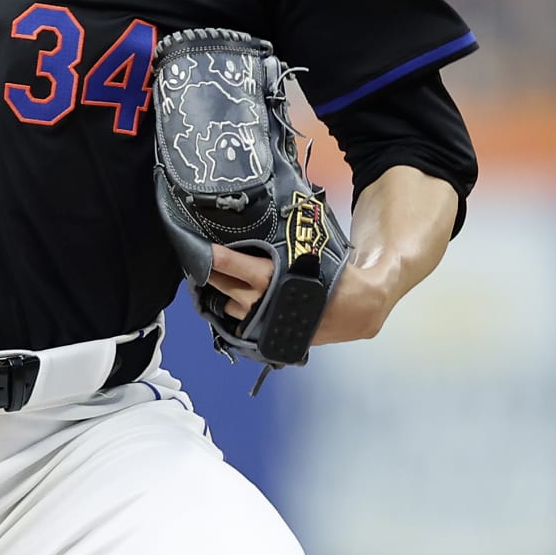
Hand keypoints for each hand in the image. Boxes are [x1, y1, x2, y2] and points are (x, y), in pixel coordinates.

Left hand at [209, 243, 396, 344]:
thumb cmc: (334, 276)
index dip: (213, 256)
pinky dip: (237, 310)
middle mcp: (261, 301)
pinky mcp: (266, 336)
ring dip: (224, 293)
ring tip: (224, 279)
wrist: (357, 310)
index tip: (198, 247)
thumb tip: (264, 219)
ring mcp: (262, 322)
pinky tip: (239, 298)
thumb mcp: (309, 252)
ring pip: (228, 305)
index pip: (232, 264)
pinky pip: (240, 321)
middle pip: (222, 284)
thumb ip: (285, 240)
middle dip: (211, 272)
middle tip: (201, 258)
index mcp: (272, 277)